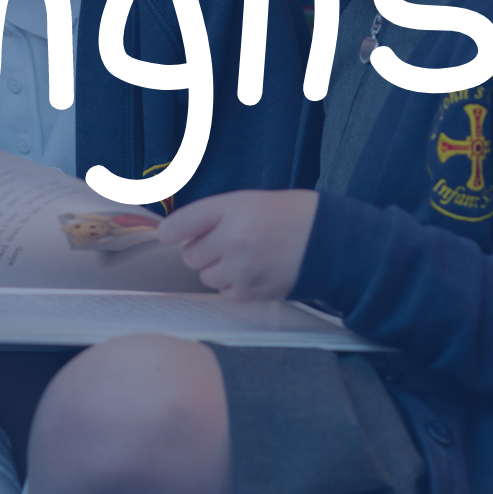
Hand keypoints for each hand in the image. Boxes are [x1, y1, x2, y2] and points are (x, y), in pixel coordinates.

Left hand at [158, 190, 318, 302]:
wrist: (326, 239)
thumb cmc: (288, 216)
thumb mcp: (248, 201)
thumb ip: (214, 215)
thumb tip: (180, 234)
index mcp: (231, 209)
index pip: (184, 222)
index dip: (170, 231)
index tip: (166, 235)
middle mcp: (233, 238)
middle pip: (190, 255)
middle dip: (202, 250)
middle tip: (223, 242)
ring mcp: (241, 268)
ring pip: (205, 276)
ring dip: (217, 268)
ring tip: (243, 256)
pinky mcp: (251, 291)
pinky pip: (224, 292)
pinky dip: (233, 284)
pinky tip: (252, 270)